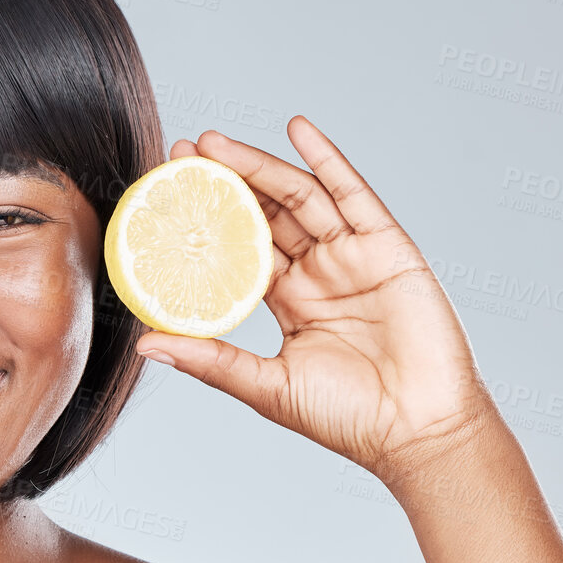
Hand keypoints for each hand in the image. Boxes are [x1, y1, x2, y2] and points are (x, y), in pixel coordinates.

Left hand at [132, 117, 498, 482]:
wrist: (418, 432)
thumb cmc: (348, 418)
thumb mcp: (267, 387)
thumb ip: (211, 359)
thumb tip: (145, 343)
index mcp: (289, 302)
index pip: (239, 249)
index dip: (206, 221)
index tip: (167, 194)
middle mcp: (319, 274)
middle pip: (265, 214)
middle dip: (225, 181)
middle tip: (183, 152)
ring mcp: (353, 258)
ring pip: (299, 198)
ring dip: (259, 165)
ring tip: (216, 143)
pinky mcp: (388, 249)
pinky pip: (354, 195)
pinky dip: (327, 160)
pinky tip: (298, 129)